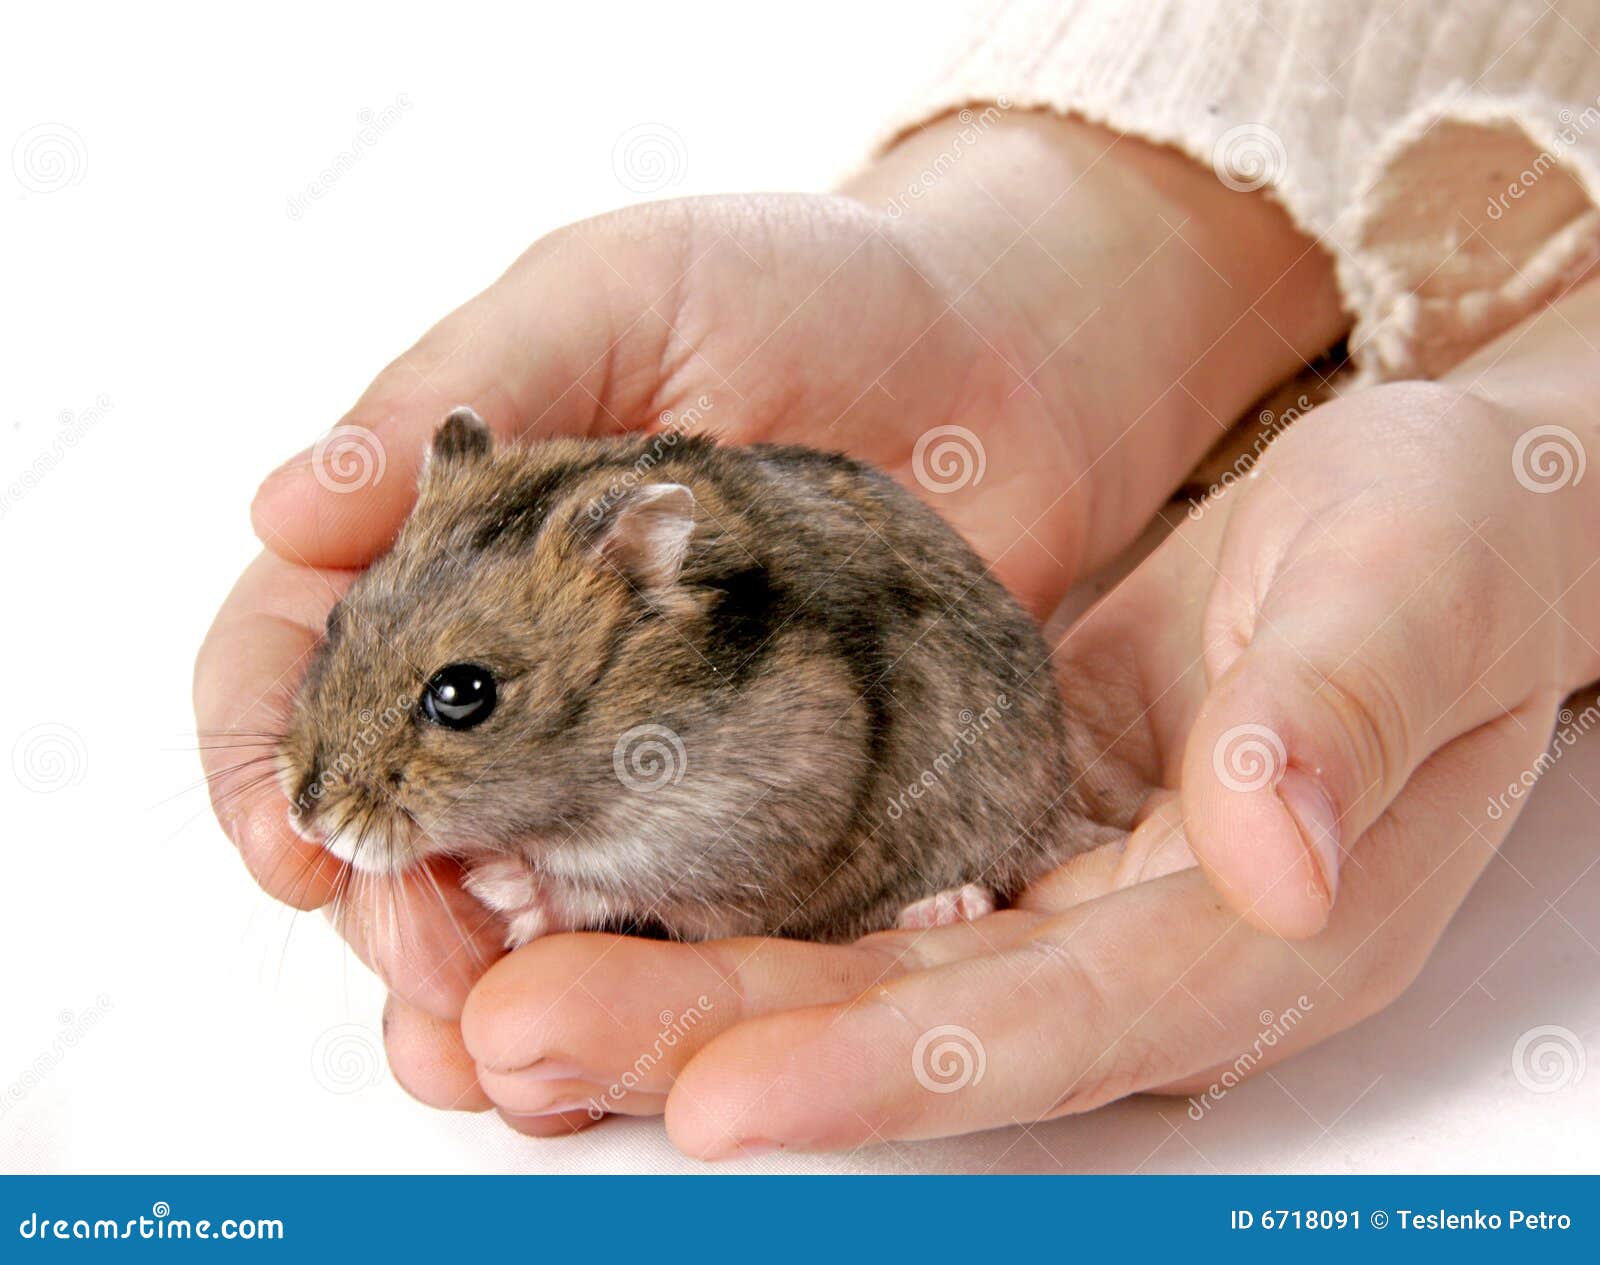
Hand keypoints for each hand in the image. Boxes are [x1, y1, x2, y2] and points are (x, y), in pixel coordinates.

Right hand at [195, 112, 1340, 1025]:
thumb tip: (281, 507)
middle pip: (396, 808)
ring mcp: (634, 739)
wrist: (1003, 352)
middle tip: (419, 959)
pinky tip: (605, 1022)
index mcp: (454, 540)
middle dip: (384, 902)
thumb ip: (471, 386)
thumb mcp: (623, 295)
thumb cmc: (807, 289)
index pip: (303, 657)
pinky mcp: (754, 793)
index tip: (298, 836)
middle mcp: (524, 658)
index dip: (273, 751)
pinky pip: (667, 901)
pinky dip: (626, 972)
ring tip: (482, 1046)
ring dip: (481, 978)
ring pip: (513, 886)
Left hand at [431, 360, 1598, 1150]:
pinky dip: (728, 909)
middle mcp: (1145, 941)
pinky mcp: (1008, 832)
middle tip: (521, 1034)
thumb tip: (1268, 854)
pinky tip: (602, 898)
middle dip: (715, 1040)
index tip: (721, 1095)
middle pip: (915, 1025)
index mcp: (1262, 926)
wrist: (1425, 522)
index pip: (1058, 1020)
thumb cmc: (1444, 546)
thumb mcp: (1412, 589)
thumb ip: (1338, 720)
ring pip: (857, 973)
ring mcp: (1069, 899)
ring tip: (505, 992)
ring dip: (683, 988)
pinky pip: (855, 897)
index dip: (890, 1068)